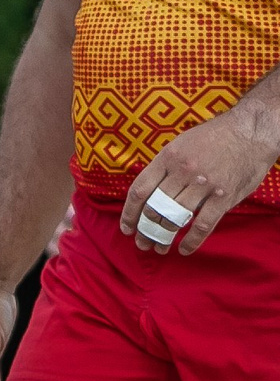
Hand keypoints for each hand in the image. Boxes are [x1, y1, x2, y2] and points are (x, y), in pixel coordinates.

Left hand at [119, 96, 279, 255]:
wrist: (252, 130)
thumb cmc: (215, 137)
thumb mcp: (181, 144)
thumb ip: (164, 167)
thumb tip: (147, 192)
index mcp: (168, 158)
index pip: (139, 191)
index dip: (129, 214)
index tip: (126, 228)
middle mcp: (183, 172)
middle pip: (153, 208)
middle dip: (145, 230)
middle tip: (142, 242)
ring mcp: (204, 185)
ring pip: (174, 218)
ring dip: (163, 237)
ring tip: (159, 247)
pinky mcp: (224, 197)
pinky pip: (202, 225)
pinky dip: (191, 241)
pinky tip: (184, 250)